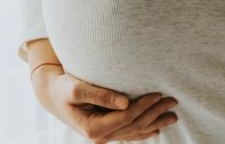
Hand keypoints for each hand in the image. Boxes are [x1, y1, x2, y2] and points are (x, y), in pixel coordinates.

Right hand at [31, 65, 178, 142]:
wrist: (51, 95)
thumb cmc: (63, 87)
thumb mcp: (77, 88)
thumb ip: (100, 94)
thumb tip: (125, 101)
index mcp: (93, 128)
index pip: (126, 118)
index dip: (143, 106)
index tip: (158, 93)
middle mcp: (100, 137)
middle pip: (134, 126)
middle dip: (155, 114)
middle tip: (173, 101)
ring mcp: (104, 136)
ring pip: (134, 132)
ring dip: (155, 123)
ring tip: (173, 116)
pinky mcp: (106, 131)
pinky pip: (129, 134)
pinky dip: (144, 132)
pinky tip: (157, 128)